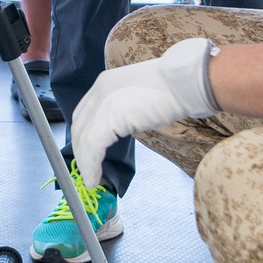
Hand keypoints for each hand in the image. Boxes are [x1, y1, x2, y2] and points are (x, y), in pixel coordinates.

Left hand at [65, 36, 213, 186]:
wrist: (183, 84)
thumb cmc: (170, 92)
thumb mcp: (137, 99)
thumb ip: (123, 110)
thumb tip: (119, 129)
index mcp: (104, 84)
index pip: (84, 114)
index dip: (82, 136)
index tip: (85, 154)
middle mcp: (99, 90)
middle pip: (79, 126)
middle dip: (81, 151)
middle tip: (86, 170)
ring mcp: (103, 102)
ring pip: (84, 139)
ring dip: (85, 163)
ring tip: (90, 179)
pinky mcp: (110, 117)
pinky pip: (92, 146)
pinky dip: (91, 165)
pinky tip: (94, 177)